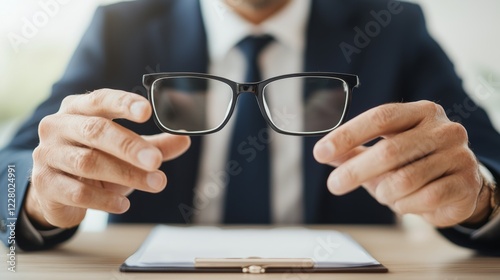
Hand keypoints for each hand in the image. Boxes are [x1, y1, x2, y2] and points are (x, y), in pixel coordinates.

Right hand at [27, 89, 190, 228]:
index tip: (148, 111)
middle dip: (129, 146)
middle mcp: (58, 126)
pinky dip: (104, 199)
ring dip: (126, 174)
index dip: (124, 103)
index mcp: (78, 108)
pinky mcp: (45, 183)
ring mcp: (48, 154)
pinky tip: (124, 204)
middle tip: (157, 160)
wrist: (55, 189)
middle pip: (95, 131)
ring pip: (88, 162)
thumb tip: (185, 139)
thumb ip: (154, 144)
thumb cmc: (95, 158)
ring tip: (157, 183)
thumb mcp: (124, 150)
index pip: (101, 100)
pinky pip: (78, 192)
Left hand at [313, 101, 491, 226]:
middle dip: (356, 171)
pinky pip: (425, 198)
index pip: (380, 117)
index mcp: (420, 112)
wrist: (459, 184)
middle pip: (390, 150)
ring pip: (405, 180)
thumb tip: (323, 152)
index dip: (348, 135)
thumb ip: (353, 151)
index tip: (320, 152)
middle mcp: (443, 129)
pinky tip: (406, 202)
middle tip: (334, 185)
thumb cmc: (413, 163)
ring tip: (385, 193)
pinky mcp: (466, 182)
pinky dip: (406, 205)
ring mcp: (459, 154)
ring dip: (385, 192)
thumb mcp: (381, 153)